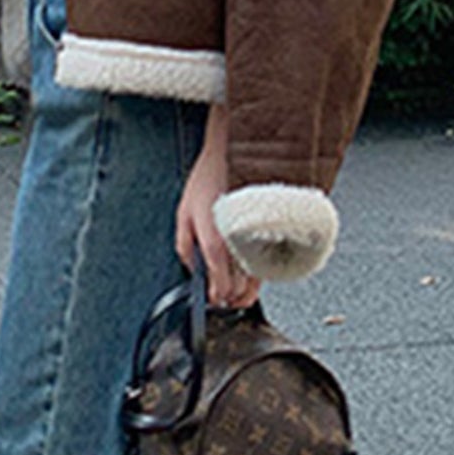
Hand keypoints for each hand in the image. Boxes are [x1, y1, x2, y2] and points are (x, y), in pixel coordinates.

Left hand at [175, 104, 260, 307]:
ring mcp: (256, 239)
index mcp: (216, 239)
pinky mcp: (269, 233)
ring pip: (257, 279)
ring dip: (247, 290)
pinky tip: (251, 272)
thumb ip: (184, 244)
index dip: (217, 295)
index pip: (220, 281)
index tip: (214, 299)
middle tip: (224, 300)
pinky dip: (259, 273)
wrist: (240, 154)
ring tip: (238, 294)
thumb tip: (191, 267)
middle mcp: (239, 243)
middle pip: (241, 286)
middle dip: (232, 298)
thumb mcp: (185, 211)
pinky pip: (266, 262)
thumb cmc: (212, 177)